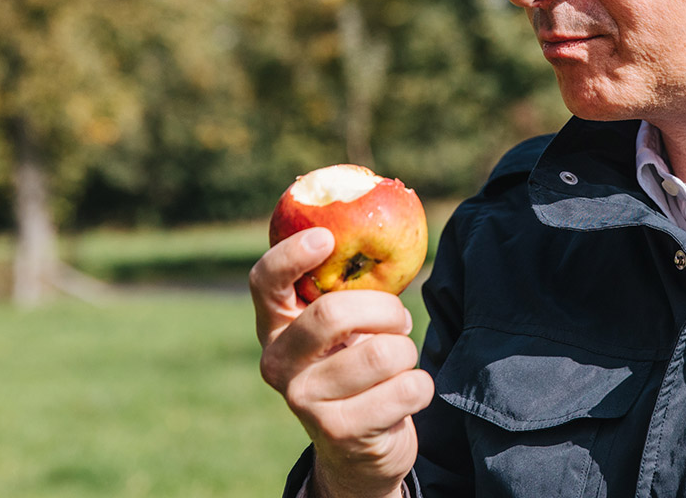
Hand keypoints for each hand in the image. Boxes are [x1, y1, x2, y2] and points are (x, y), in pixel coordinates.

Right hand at [251, 227, 434, 497]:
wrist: (360, 447)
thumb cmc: (356, 364)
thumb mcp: (344, 328)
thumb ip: (349, 290)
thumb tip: (384, 238)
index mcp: (275, 327)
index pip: (264, 282)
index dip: (290, 255)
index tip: (326, 238)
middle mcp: (277, 364)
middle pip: (332, 313)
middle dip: (385, 309)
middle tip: (400, 320)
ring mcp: (303, 401)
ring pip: (380, 353)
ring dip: (406, 351)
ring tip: (399, 361)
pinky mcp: (339, 431)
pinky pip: (406, 388)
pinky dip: (421, 386)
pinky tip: (405, 395)